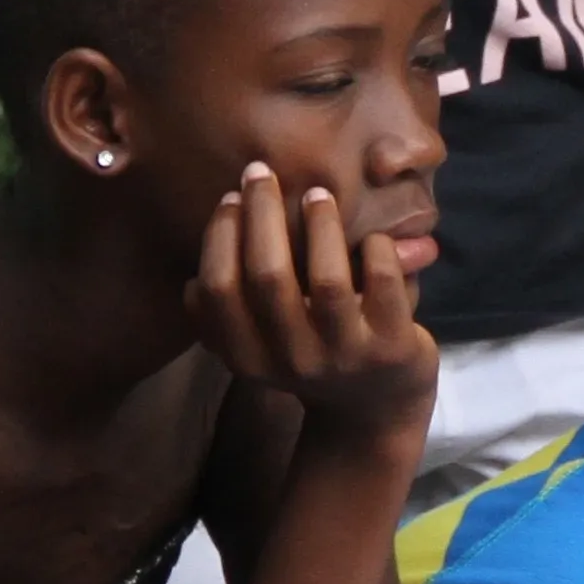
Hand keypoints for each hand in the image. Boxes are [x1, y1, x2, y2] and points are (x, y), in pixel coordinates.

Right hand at [184, 163, 436, 440]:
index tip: (230, 198)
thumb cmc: (311, 358)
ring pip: (327, 280)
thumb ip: (229, 321)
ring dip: (319, 226)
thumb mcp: (263, 350)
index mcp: (251, 360)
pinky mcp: (393, 347)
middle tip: (261, 173)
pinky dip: (375, 249)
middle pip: (269, 277)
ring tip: (317, 194)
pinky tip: (372, 235)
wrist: (375, 409)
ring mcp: (346, 356)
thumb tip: (191, 282)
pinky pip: (381, 285)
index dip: (220, 238)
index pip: (220, 293)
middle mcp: (294, 361)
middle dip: (261, 214)